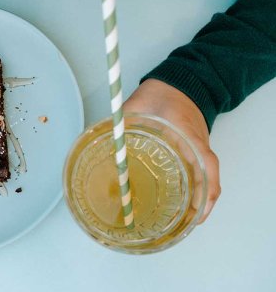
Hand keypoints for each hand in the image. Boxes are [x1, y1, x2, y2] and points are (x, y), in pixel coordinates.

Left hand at [123, 79, 220, 222]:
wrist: (179, 82)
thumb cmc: (161, 93)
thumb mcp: (137, 106)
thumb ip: (120, 123)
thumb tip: (101, 141)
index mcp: (189, 137)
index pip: (206, 166)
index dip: (204, 194)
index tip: (195, 214)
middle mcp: (199, 147)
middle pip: (207, 182)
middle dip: (197, 207)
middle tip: (179, 226)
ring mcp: (198, 150)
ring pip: (204, 181)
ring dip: (195, 201)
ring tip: (176, 221)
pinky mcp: (192, 150)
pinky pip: (197, 174)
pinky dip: (191, 189)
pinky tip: (174, 200)